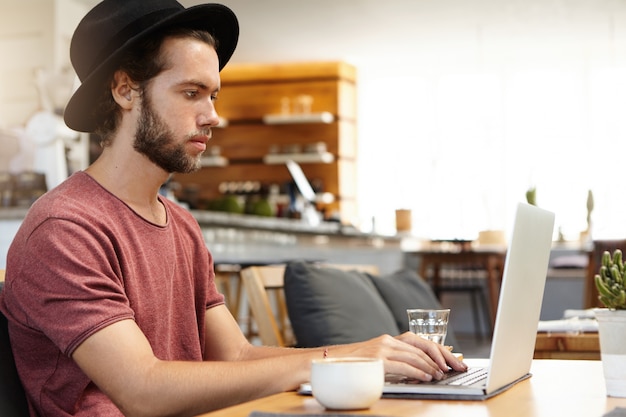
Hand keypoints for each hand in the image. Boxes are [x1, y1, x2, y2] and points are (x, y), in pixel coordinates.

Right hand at [326, 332, 467, 381]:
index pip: (421, 342)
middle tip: (456, 367)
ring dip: (432, 366)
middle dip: (443, 357)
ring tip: (443, 375)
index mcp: (389, 340)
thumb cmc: (354, 366)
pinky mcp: (377, 359)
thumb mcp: (378, 361)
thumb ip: (396, 362)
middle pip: (422, 346)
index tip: (453, 360)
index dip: (439, 350)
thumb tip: (421, 372)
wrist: (329, 363)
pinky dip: (418, 371)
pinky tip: (427, 377)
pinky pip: (403, 365)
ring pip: (415, 355)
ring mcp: (382, 349)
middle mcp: (388, 341)